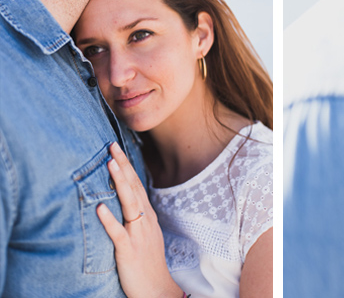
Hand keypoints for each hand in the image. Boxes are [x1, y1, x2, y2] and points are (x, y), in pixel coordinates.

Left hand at [96, 142, 182, 297]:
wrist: (156, 290)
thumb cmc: (148, 263)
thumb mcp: (144, 235)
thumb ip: (135, 218)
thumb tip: (123, 201)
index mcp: (147, 217)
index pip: (136, 185)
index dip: (127, 166)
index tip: (116, 148)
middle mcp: (144, 222)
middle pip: (133, 188)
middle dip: (123, 166)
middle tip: (111, 146)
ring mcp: (138, 235)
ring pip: (129, 204)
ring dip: (119, 183)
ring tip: (109, 165)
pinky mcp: (129, 251)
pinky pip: (118, 233)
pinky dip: (109, 220)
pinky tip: (99, 208)